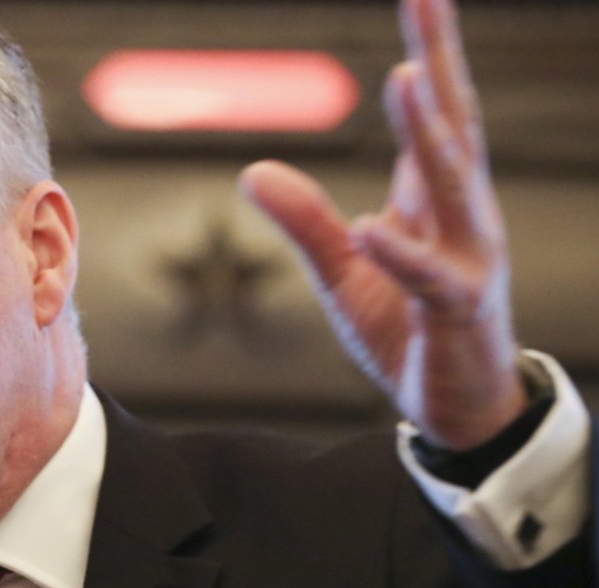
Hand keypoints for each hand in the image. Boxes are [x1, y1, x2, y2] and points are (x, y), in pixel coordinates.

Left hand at [239, 0, 525, 449]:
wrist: (457, 403)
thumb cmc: (407, 326)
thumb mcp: (343, 272)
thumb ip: (305, 222)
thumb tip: (252, 171)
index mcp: (433, 201)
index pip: (434, 115)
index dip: (430, 53)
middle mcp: (461, 218)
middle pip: (453, 127)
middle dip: (440, 61)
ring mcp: (466, 261)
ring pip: (454, 188)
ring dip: (429, 134)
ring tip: (407, 76)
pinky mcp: (457, 310)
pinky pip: (429, 277)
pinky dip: (399, 251)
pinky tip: (371, 226)